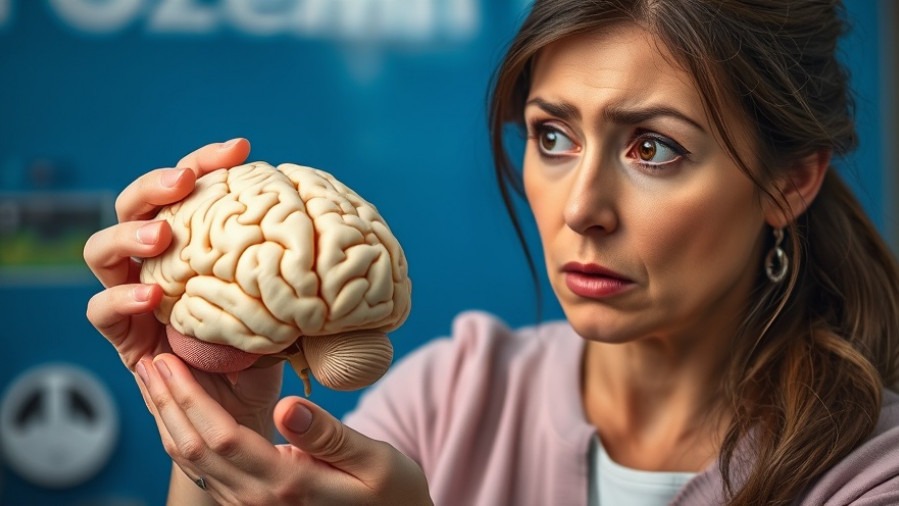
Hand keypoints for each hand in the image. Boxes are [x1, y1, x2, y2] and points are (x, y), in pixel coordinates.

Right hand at [84, 139, 281, 431]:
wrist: (244, 406)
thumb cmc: (266, 348)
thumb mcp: (285, 303)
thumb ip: (293, 274)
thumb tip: (333, 243)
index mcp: (192, 243)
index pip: (187, 189)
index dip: (207, 162)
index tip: (241, 148)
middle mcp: (156, 263)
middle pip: (133, 206)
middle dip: (155, 184)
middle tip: (186, 180)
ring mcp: (133, 296)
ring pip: (101, 250)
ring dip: (129, 234)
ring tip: (162, 234)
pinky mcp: (124, 338)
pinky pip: (101, 312)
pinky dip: (120, 299)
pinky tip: (149, 294)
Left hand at [139, 353, 433, 505]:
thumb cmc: (393, 493)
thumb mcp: (375, 460)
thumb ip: (330, 435)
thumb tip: (288, 409)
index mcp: (288, 485)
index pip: (221, 437)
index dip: (189, 398)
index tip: (169, 361)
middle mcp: (260, 501)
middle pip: (194, 450)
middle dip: (166, 403)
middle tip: (148, 361)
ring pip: (193, 464)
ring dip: (169, 420)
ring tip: (156, 381)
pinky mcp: (255, 505)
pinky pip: (207, 470)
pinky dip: (187, 435)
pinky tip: (184, 411)